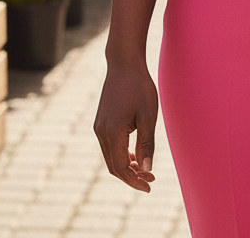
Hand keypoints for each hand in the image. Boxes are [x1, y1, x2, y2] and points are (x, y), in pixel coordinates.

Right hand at [94, 61, 158, 191]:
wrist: (124, 63)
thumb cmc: (139, 87)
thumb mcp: (148, 116)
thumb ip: (147, 144)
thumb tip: (146, 170)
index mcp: (112, 132)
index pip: (121, 168)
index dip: (135, 181)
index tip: (150, 186)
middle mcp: (101, 132)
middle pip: (113, 166)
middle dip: (131, 177)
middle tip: (150, 179)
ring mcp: (98, 126)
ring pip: (110, 157)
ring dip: (126, 166)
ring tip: (145, 170)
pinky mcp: (100, 121)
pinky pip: (109, 146)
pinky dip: (121, 155)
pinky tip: (135, 155)